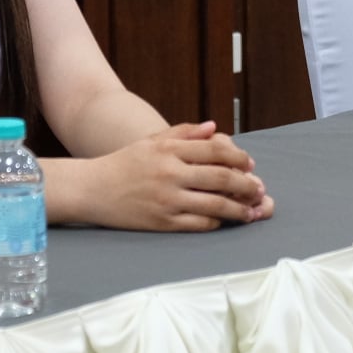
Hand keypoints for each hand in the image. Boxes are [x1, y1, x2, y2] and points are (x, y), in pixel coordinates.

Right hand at [82, 120, 273, 231]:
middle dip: (247, 185)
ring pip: (215, 204)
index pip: (216, 151)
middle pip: (221, 178)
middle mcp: (171, 174)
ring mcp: (167, 199)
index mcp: (170, 151)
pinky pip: (198, 223)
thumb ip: (185, 133)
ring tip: (251, 211)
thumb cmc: (125, 163)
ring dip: (239, 209)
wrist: (92, 189)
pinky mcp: (162, 222)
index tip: (250, 165)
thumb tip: (215, 128)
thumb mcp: (153, 141)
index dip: (239, 157)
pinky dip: (216, 222)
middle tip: (260, 190)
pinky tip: (224, 221)